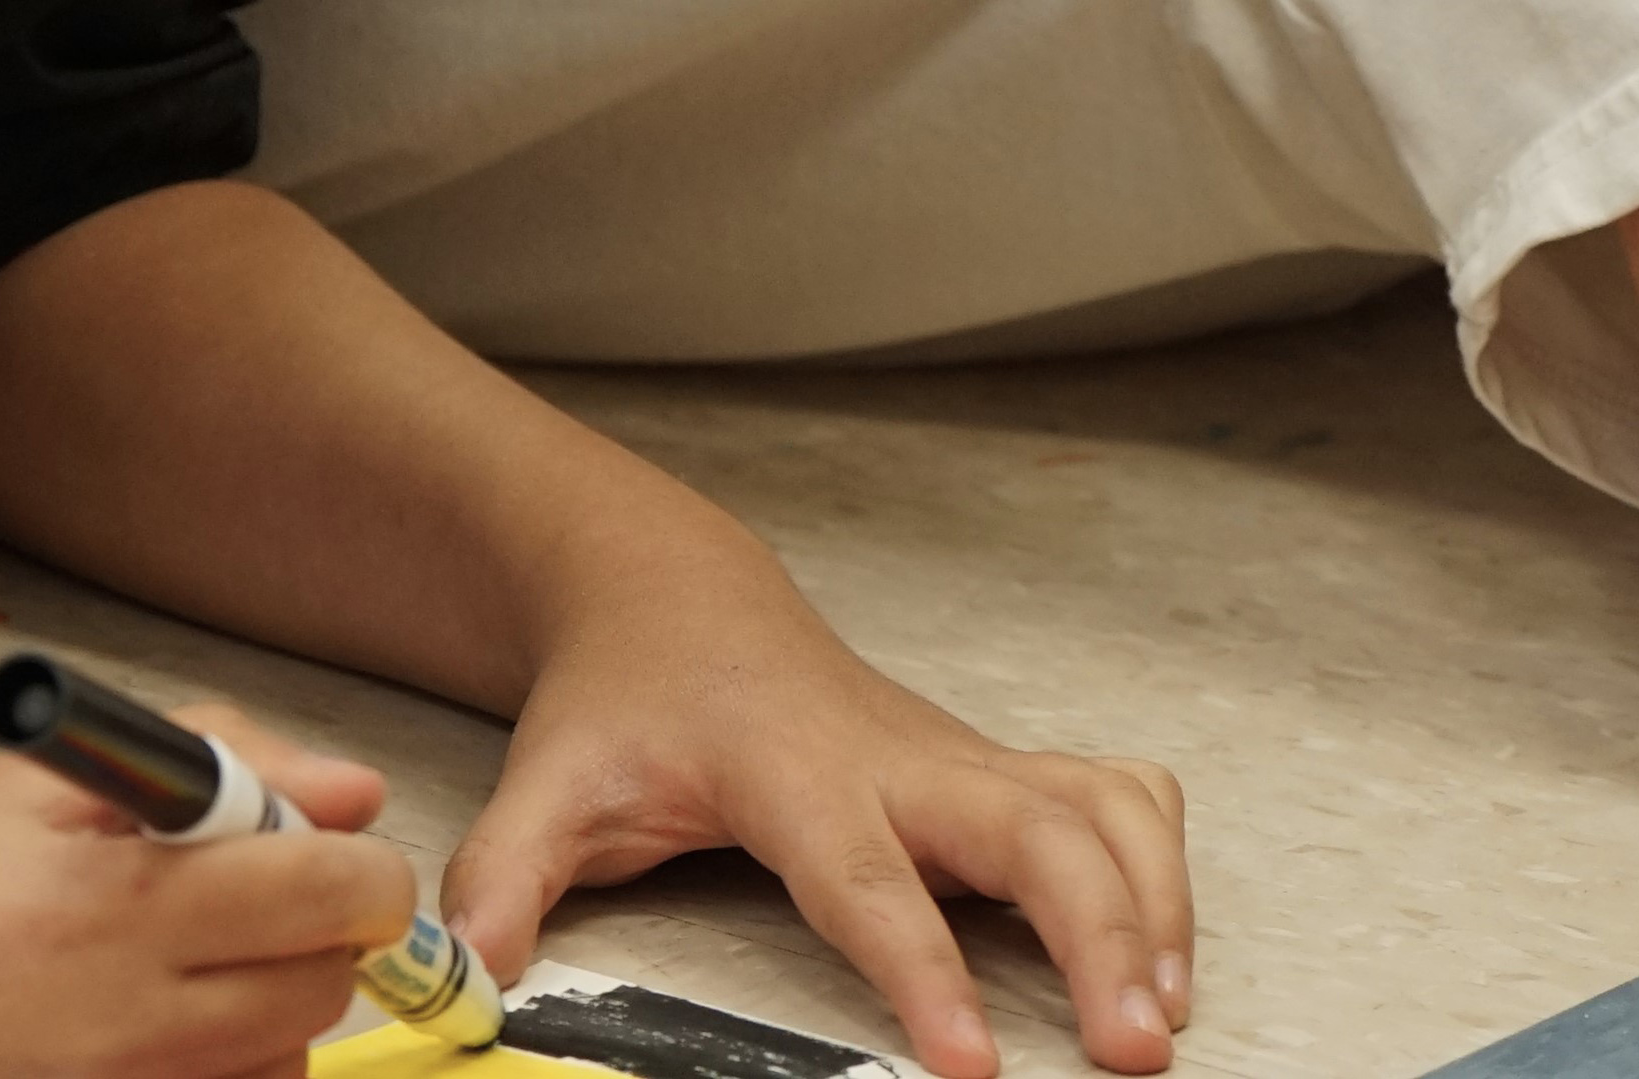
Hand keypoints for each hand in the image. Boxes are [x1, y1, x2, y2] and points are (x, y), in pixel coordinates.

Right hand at [0, 701, 412, 1078]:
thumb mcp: (37, 781)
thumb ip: (212, 764)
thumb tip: (351, 790)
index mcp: (110, 911)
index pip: (328, 896)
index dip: (359, 865)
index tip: (337, 851)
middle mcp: (117, 1032)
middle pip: (319, 993)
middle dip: (315, 934)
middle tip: (247, 896)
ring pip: (276, 1070)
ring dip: (265, 1014)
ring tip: (176, 965)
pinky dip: (210, 1072)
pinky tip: (147, 1030)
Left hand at [444, 547, 1189, 1078]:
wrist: (679, 605)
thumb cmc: (623, 703)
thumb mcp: (547, 788)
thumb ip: (504, 886)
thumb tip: (469, 985)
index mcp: (793, 770)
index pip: (871, 878)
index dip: (924, 967)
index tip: (976, 1061)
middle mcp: (901, 757)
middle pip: (1035, 832)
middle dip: (1102, 933)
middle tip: (1136, 1049)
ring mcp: (961, 756)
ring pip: (1099, 805)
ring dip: (1153, 903)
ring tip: (1164, 1018)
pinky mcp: (996, 766)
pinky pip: (1115, 793)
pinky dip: (1162, 862)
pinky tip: (1169, 947)